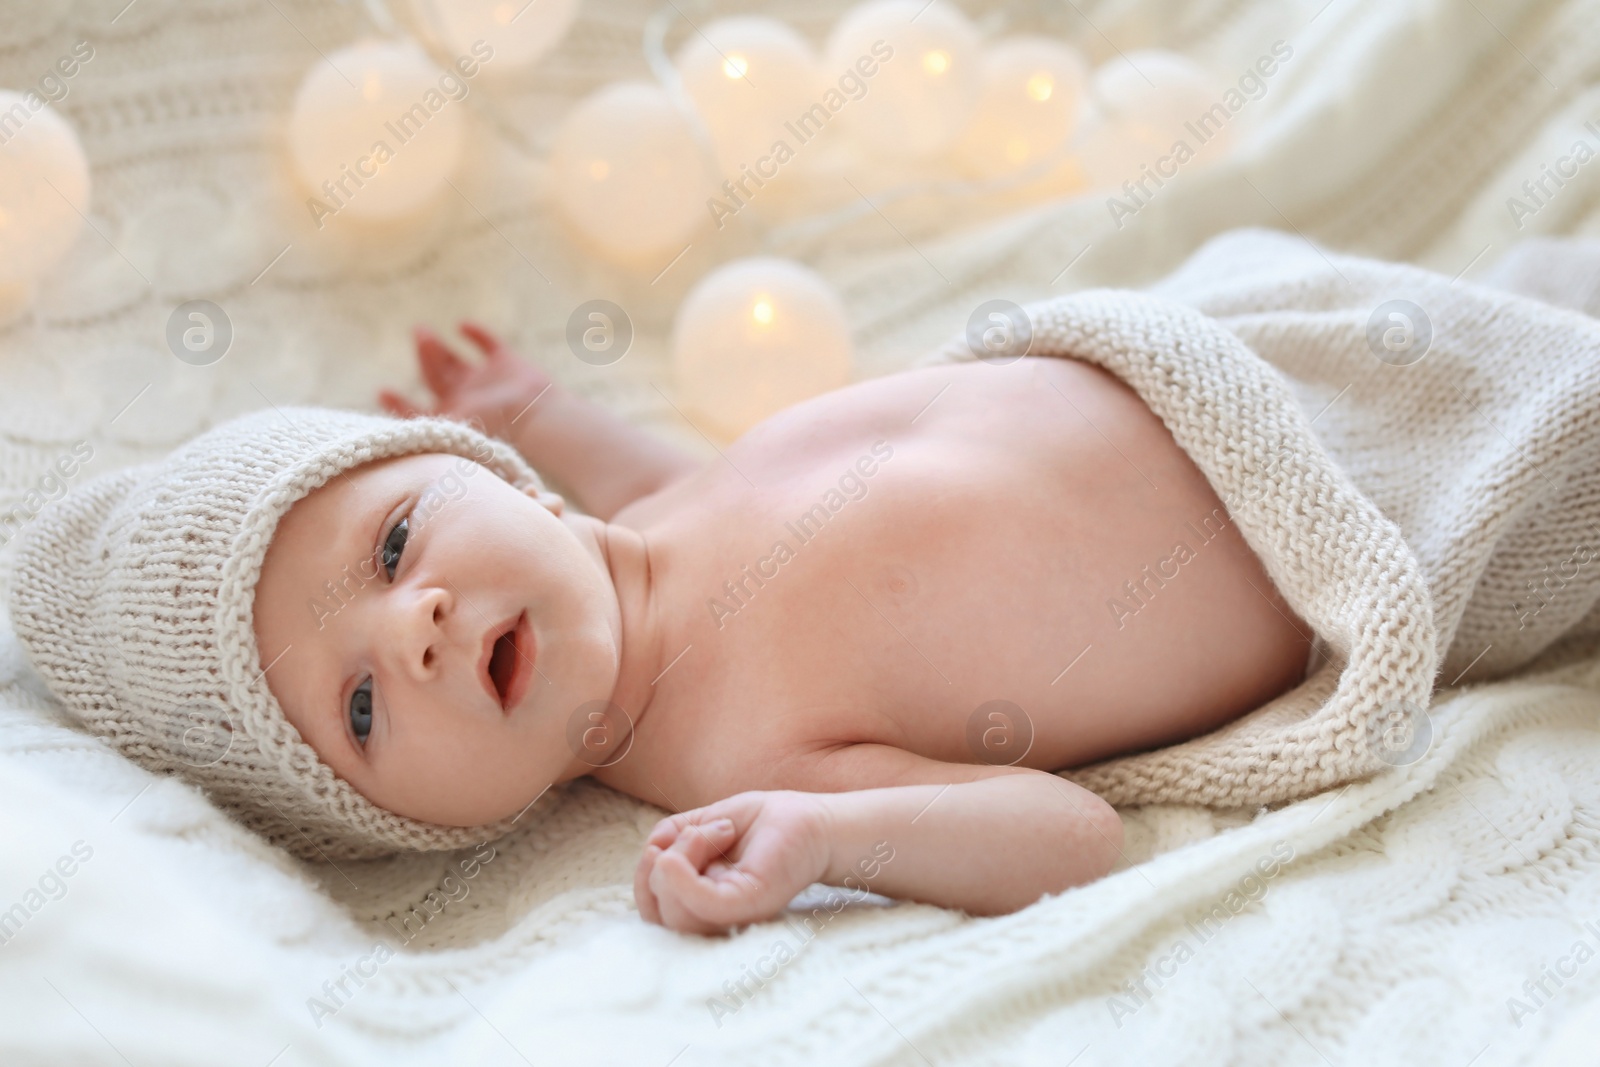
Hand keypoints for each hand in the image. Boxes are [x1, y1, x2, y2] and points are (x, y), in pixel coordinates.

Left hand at [377, 321, 553, 442]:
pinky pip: (488, 346)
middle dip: (424, 358)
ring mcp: (485, 381)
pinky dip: (476, 334)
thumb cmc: (492, 427)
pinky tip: (463, 325)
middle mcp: (466, 399)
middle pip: (436, 377)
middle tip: (420, 336)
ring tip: (423, 332)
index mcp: (451, 416)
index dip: (400, 404)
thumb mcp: (449, 426)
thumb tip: (380, 424)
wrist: (535, 416)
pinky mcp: (506, 365)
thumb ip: (417, 422)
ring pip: (455, 361)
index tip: (383, 391)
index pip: (419, 411)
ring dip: (438, 347)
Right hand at [634, 791, 833, 935]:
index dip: (646, 875)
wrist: (818, 820)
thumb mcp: (706, 821)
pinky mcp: (750, 903)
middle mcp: (716, 916)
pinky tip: (701, 841)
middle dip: (657, 866)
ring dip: (678, 857)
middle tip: (695, 832)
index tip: (670, 839)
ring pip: (673, 912)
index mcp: (703, 903)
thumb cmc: (768, 823)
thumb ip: (674, 837)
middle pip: (657, 914)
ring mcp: (733, 913)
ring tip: (718, 831)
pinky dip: (682, 872)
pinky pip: (700, 903)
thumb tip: (653, 852)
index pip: (654, 910)